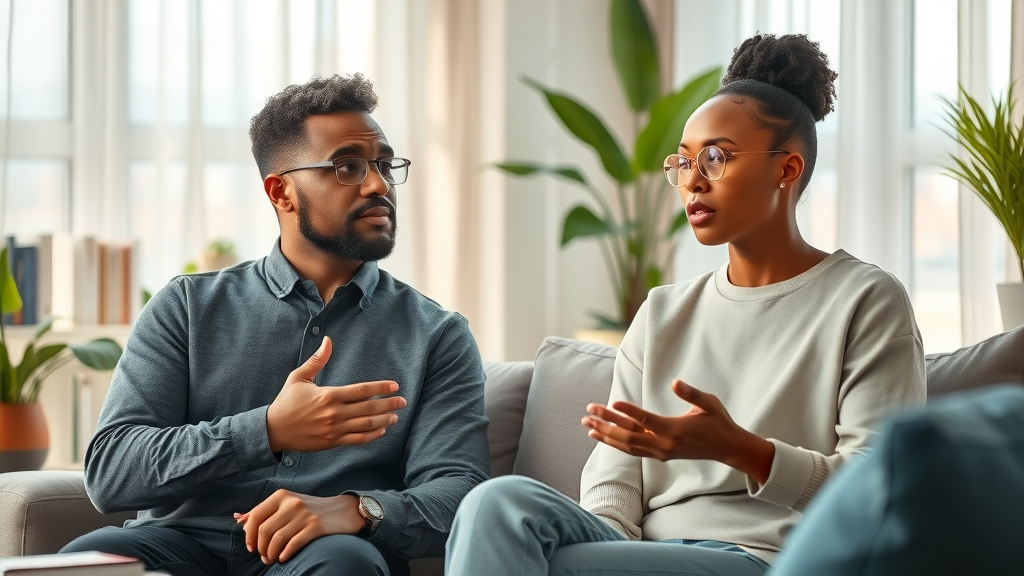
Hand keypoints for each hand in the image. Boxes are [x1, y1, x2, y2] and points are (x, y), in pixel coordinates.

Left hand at [234, 489, 362, 563]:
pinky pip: (293, 544)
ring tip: (272, 559)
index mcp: (281, 496)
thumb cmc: (310, 509)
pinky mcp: (316, 526)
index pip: (256, 516)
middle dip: (261, 548)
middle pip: (265, 530)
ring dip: (271, 554)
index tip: (251, 547)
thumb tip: (239, 519)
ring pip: (277, 539)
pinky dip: (285, 554)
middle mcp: (292, 503)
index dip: (249, 535)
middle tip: (263, 556)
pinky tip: (284, 557)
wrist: (342, 510)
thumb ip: (263, 511)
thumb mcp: (286, 504)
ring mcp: (304, 514)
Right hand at [266, 336, 406, 452]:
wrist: (273, 430)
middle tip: (403, 401)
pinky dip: (371, 436)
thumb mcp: (298, 377)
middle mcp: (334, 413)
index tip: (394, 386)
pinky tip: (381, 430)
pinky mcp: (332, 442)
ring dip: (383, 420)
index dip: (380, 388)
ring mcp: (334, 429)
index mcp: (329, 395)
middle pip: (368, 408)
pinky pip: (357, 440)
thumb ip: (317, 360)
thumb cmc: (286, 402)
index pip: (361, 390)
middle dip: (388, 404)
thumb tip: (328, 340)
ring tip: (395, 416)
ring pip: (366, 425)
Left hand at [581, 379, 774, 483]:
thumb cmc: (718, 422)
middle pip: (629, 435)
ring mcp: (661, 451)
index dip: (628, 412)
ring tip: (588, 426)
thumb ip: (691, 394)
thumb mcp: (709, 404)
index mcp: (675, 430)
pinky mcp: (660, 455)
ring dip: (606, 435)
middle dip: (606, 424)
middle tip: (588, 413)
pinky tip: (603, 437)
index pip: (646, 421)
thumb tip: (676, 383)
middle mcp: (664, 444)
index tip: (612, 402)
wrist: (727, 448)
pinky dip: (616, 444)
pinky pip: (633, 451)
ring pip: (627, 446)